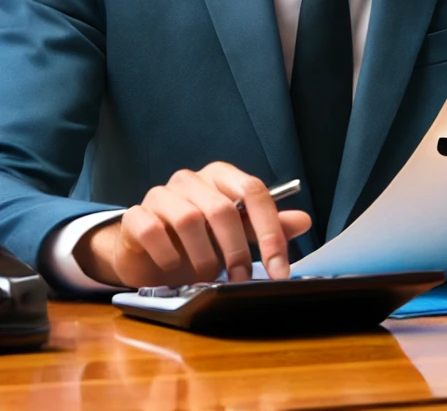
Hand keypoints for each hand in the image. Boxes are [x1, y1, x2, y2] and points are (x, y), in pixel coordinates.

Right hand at [74, 162, 311, 288]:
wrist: (145, 251)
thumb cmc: (197, 239)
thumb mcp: (236, 232)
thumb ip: (266, 226)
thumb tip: (304, 222)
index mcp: (222, 175)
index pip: (254, 190)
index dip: (270, 230)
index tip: (279, 267)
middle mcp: (192, 179)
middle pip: (223, 208)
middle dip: (237, 250)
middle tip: (240, 278)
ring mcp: (161, 194)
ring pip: (189, 220)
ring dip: (203, 257)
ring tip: (206, 274)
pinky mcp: (136, 215)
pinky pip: (154, 232)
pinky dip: (169, 256)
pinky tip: (173, 269)